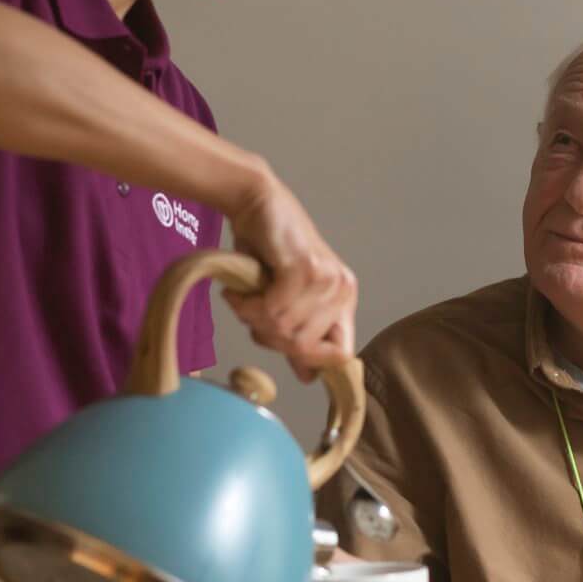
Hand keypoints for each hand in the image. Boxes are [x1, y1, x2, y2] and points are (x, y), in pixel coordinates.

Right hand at [222, 165, 357, 378]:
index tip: (279, 344)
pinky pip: (273, 310)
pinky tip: (238, 291)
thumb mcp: (286, 298)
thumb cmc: (268, 251)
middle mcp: (342, 289)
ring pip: (285, 330)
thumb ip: (299, 335)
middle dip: (269, 337)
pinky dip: (247, 306)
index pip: (341, 354)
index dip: (310, 360)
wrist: (256, 204)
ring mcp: (326, 278)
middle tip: (251, 312)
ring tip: (244, 297)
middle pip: (303, 347)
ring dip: (253, 318)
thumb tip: (309, 377)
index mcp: (344, 299)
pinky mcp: (303, 268)